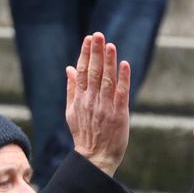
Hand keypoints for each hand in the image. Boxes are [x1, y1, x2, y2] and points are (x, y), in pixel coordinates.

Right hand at [66, 32, 129, 176]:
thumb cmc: (85, 135)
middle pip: (93, 72)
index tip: (89, 39)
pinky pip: (121, 93)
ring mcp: (105, 107)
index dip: (85, 54)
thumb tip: (69, 68)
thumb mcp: (72, 112)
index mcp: (80, 99)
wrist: (95, 158)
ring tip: (110, 45)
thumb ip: (71, 89)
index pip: (81, 71)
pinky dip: (123, 78)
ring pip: (107, 80)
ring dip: (109, 61)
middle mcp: (91, 101)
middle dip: (96, 52)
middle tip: (98, 34)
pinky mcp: (119, 114)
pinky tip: (124, 64)